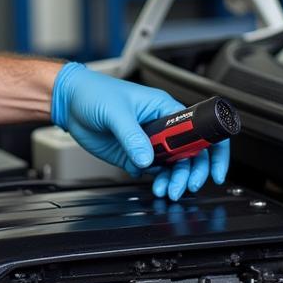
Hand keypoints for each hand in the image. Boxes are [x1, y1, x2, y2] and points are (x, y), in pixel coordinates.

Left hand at [50, 62, 229, 199]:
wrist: (69, 103)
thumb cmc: (94, 92)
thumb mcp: (115, 111)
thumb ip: (131, 135)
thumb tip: (146, 158)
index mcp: (164, 109)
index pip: (199, 129)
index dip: (212, 150)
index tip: (212, 170)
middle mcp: (160, 127)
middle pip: (190, 153)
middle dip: (191, 172)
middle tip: (184, 186)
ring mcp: (148, 142)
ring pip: (173, 166)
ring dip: (174, 180)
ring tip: (167, 190)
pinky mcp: (134, 155)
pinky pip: (153, 172)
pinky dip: (158, 181)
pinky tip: (154, 185)